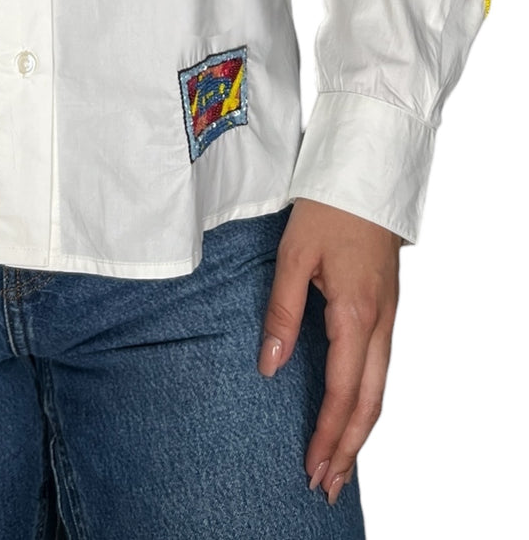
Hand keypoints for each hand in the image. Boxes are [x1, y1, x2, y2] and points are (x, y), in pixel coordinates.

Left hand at [257, 197, 402, 505]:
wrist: (365, 173)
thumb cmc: (326, 208)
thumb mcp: (292, 255)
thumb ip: (281, 311)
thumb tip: (270, 364)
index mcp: (356, 314)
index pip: (345, 393)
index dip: (328, 435)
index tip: (311, 466)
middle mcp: (380, 323)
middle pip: (371, 403)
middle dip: (349, 449)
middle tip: (326, 484)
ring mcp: (388, 317)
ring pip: (380, 388)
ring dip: (360, 430)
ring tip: (337, 462)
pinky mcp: (386, 308)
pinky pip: (380, 368)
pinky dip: (367, 400)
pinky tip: (352, 412)